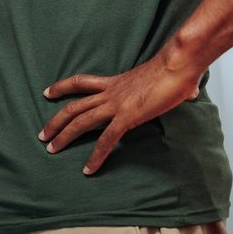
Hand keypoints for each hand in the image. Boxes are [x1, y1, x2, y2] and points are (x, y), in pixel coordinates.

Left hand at [40, 50, 204, 174]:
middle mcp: (110, 93)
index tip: (47, 93)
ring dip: (64, 136)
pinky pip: (106, 140)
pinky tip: (88, 169)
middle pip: (73, 106)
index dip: (62, 87)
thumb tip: (190, 91)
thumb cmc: (177, 69)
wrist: (178, 64)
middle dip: (55, 121)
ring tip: (50, 149)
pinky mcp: (127, 117)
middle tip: (42, 134)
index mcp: (115, 82)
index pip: (81, 82)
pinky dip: (95, 156)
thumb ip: (173, 88)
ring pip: (80, 122)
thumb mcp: (168, 78)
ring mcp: (116, 105)